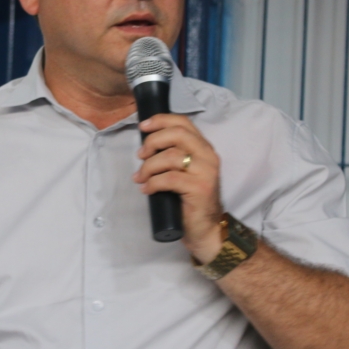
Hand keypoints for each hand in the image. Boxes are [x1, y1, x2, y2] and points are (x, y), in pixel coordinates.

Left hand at [132, 114, 223, 261]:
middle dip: (153, 142)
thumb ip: (172, 155)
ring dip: (148, 166)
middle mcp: (208, 156)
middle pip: (177, 134)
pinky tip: (147, 189)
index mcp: (203, 148)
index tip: (143, 127)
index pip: (183, 122)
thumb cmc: (189, 200)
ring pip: (170, 156)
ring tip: (140, 178)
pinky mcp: (200, 188)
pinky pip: (169, 178)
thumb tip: (146, 146)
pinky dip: (152, 183)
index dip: (161, 120)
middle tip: (140, 155)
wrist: (205, 229)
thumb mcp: (183, 171)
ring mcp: (206, 172)